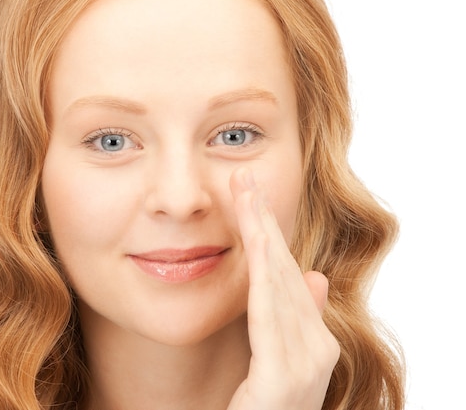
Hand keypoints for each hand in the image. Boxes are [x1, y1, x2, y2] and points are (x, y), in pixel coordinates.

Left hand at [227, 167, 339, 409]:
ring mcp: (304, 369)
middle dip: (264, 223)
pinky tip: (256, 246)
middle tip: (245, 178)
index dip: (269, 235)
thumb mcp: (273, 363)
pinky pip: (269, 319)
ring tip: (245, 194)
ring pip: (279, 287)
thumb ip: (295, 322)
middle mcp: (315, 352)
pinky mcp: (281, 383)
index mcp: (310, 344)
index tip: (250, 196)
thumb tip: (317, 277)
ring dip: (262, 237)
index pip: (288, 279)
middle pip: (285, 274)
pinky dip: (264, 278)